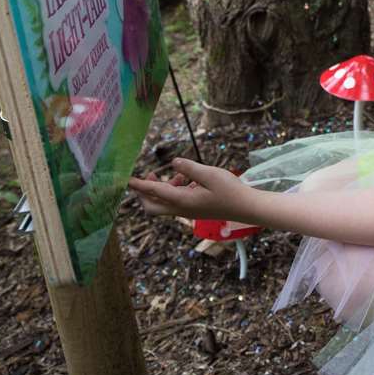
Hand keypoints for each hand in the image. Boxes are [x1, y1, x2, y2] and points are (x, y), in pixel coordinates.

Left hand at [128, 157, 255, 221]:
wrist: (246, 208)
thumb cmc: (230, 190)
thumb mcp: (210, 174)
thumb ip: (189, 168)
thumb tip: (173, 163)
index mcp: (183, 201)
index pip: (155, 192)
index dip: (139, 185)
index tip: (127, 180)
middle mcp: (182, 209)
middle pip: (153, 206)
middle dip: (145, 193)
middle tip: (149, 175)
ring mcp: (188, 211)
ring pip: (164, 204)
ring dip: (163, 189)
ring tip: (176, 174)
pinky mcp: (195, 210)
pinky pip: (176, 202)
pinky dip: (176, 190)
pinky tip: (188, 179)